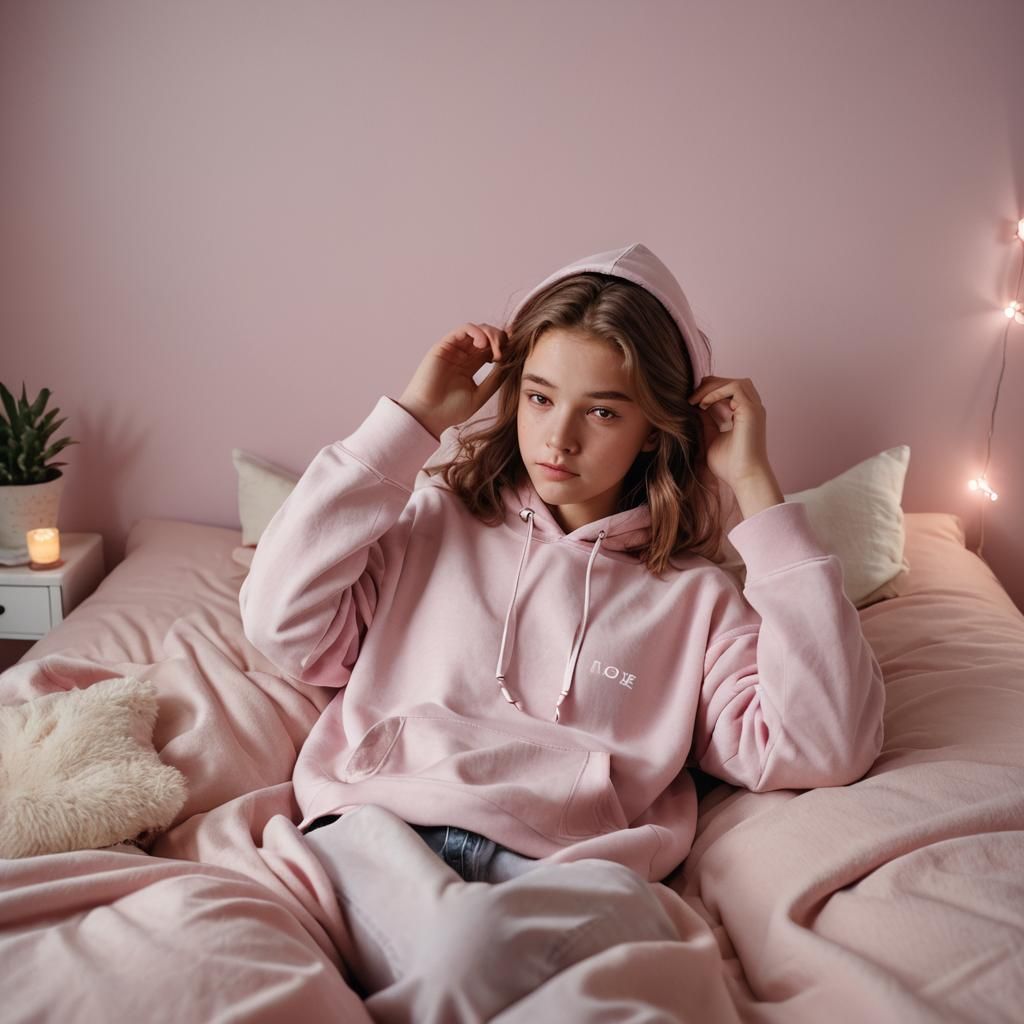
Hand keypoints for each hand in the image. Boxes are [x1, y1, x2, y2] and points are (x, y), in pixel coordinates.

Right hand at [398, 322, 508, 438]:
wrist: (429, 415)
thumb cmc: (451, 410)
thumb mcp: (481, 394)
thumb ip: (495, 378)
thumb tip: (511, 363)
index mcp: (471, 365)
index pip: (493, 348)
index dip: (506, 347)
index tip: (514, 356)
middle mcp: (463, 355)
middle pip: (488, 335)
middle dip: (502, 340)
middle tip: (504, 355)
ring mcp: (454, 349)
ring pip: (478, 329)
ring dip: (492, 335)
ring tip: (496, 352)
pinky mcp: (444, 345)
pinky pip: (464, 329)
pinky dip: (477, 332)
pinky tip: (483, 345)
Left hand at [688, 375, 778, 493]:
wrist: (744, 478)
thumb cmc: (729, 466)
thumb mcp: (711, 438)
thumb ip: (706, 421)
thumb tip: (695, 406)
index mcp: (745, 415)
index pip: (729, 391)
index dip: (709, 391)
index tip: (690, 402)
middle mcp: (752, 409)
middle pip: (732, 383)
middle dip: (710, 386)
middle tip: (690, 399)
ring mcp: (754, 408)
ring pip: (734, 382)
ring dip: (713, 387)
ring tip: (695, 400)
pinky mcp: (752, 410)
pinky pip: (735, 387)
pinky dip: (716, 392)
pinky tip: (703, 405)